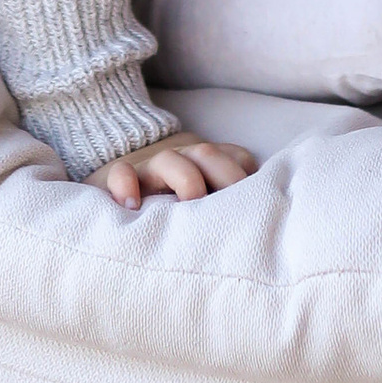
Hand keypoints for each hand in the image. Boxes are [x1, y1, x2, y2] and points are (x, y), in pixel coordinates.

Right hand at [88, 129, 258, 207]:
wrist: (120, 189)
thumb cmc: (173, 206)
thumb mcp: (207, 201)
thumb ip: (232, 204)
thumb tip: (265, 228)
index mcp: (208, 163)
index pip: (237, 158)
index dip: (247, 177)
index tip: (259, 205)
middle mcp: (182, 160)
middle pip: (207, 154)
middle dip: (225, 178)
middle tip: (234, 212)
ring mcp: (149, 168)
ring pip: (169, 160)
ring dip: (185, 179)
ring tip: (190, 206)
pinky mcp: (115, 179)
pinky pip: (120, 172)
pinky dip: (126, 184)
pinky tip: (132, 207)